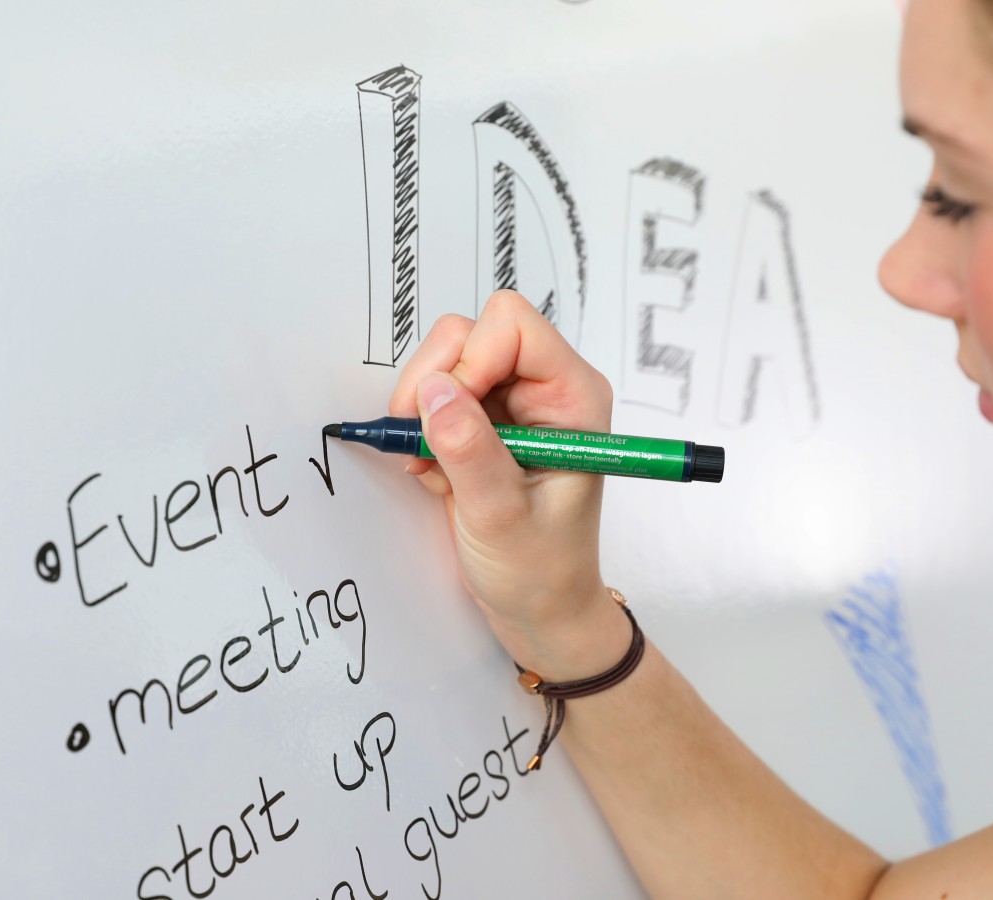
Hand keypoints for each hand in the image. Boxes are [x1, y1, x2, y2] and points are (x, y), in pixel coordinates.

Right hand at [389, 291, 628, 677]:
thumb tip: (432, 393)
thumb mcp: (501, 516)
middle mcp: (544, 388)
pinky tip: (436, 475)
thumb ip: (469, 450)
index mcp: (572, 395)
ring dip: (421, 410)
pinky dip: (420, 432)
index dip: (469, 360)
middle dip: (433, 383)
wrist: (540, 610)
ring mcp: (511, 403)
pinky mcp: (483, 422)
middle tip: (423, 442)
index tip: (450, 417)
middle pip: (469, 334)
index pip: (511, 324)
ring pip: (444, 362)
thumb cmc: (541, 571)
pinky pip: (433, 397)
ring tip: (431, 466)